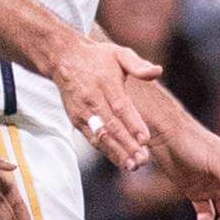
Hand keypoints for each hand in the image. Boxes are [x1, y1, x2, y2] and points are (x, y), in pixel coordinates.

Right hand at [52, 35, 159, 169]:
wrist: (63, 59)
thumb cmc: (97, 57)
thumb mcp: (119, 53)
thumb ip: (138, 64)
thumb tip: (157, 71)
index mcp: (105, 83)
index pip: (120, 106)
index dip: (132, 124)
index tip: (145, 139)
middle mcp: (92, 99)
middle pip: (110, 126)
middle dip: (126, 145)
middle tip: (142, 160)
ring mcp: (82, 111)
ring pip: (100, 135)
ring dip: (116, 152)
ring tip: (132, 166)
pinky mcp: (76, 119)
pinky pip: (91, 138)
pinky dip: (105, 150)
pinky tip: (119, 160)